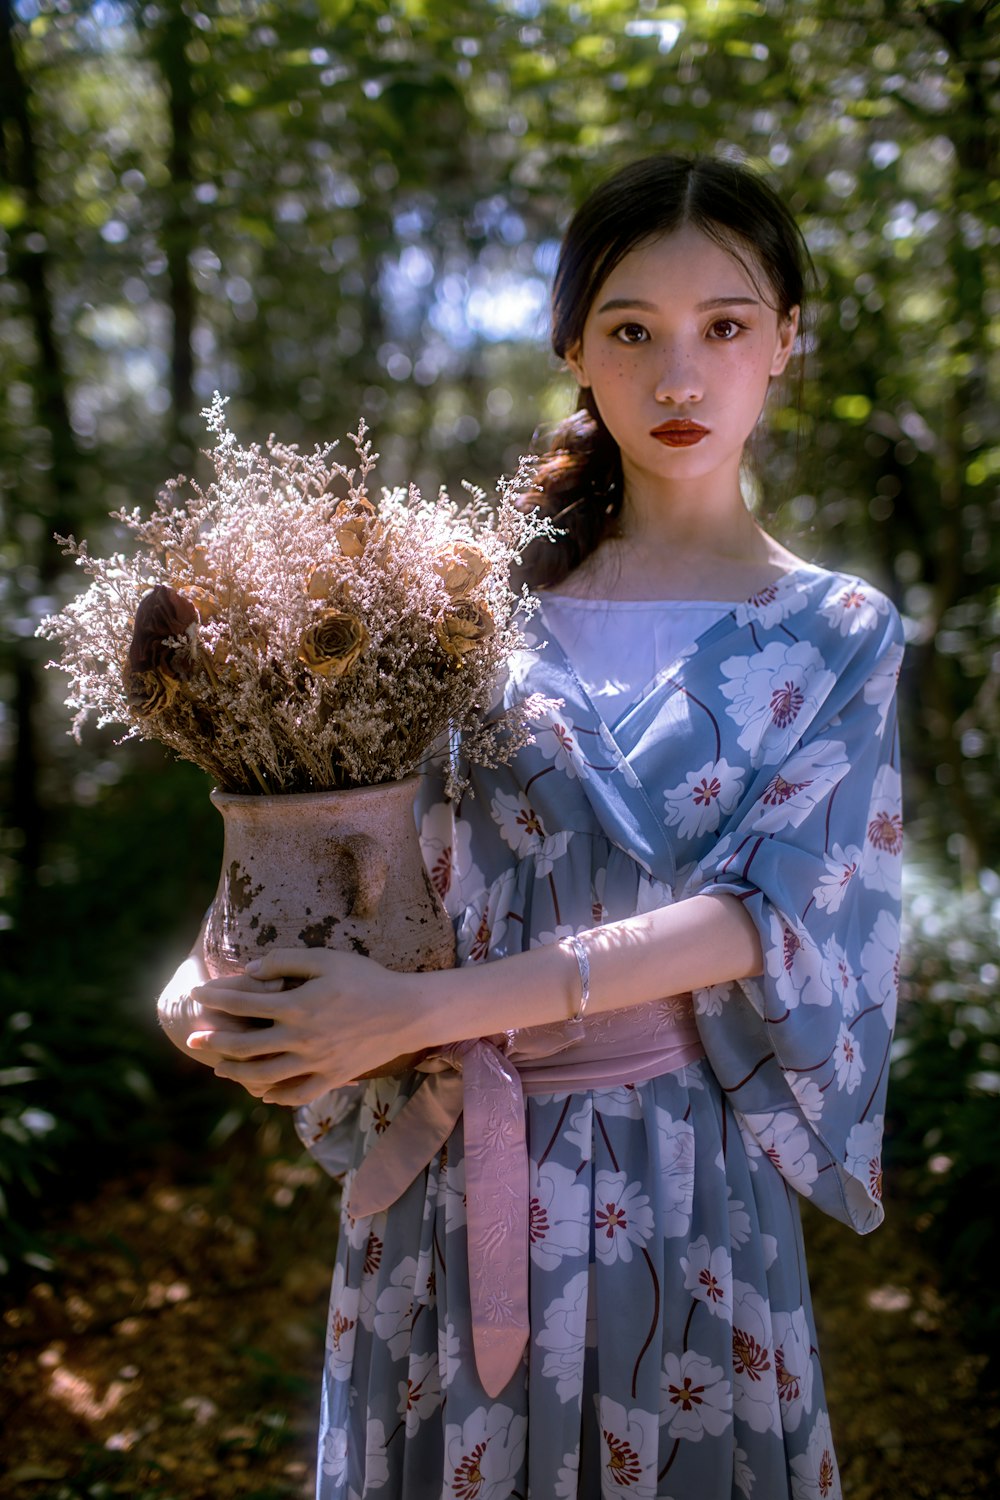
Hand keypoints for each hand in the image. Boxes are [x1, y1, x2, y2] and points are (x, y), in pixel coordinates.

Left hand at [186, 948, 419, 1105]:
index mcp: (298, 1005)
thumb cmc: (367, 979)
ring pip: (265, 1074)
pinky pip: (297, 1094)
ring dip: (236, 1071)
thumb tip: (249, 971)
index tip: (198, 993)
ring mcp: (316, 1062)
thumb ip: (285, 960)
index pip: (245, 1002)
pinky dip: (276, 1096)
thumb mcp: (327, 959)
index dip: (217, 997)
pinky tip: (261, 1092)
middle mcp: (302, 1038)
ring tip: (219, 1068)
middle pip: (246, 1045)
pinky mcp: (332, 1077)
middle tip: (193, 1038)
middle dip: (215, 1040)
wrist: (407, 1012)